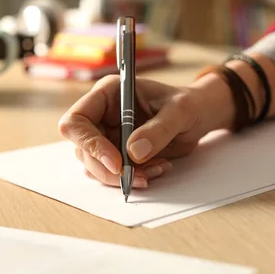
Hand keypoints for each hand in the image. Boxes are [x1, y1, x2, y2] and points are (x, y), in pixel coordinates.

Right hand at [58, 74, 233, 187]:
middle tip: (139, 177)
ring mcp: (106, 136)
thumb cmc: (188, 104)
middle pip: (82, 150)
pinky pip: (112, 174)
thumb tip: (133, 153)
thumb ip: (158, 129)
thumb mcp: (180, 111)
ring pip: (95, 166)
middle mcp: (101, 115)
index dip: (90, 144)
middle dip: (109, 169)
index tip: (117, 163)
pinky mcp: (116, 154)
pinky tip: (156, 169)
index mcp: (107, 94)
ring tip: (155, 169)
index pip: (77, 121)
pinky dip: (132, 179)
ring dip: (122, 177)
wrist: (198, 117)